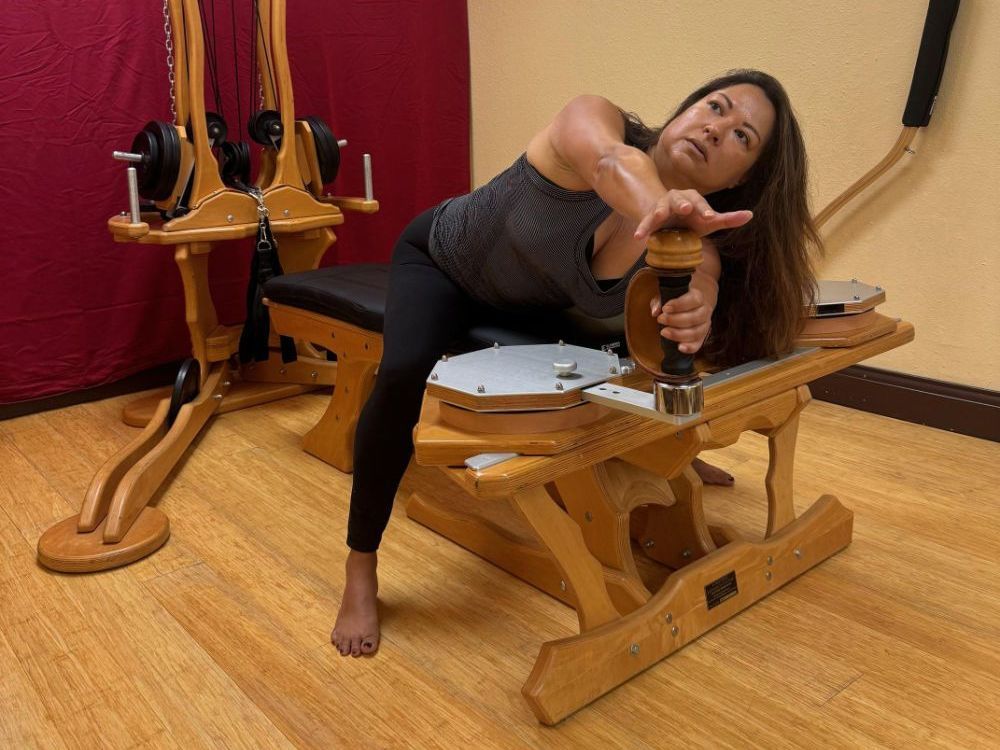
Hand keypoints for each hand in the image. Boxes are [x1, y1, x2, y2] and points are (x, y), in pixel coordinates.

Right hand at [634, 189, 751, 240]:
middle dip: (682, 203)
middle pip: (680, 200)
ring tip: (658, 216)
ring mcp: (661, 207)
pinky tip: (638, 237)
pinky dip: (642, 228)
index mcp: (693, 198)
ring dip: (659, 211)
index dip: (705, 209)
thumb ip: (727, 219)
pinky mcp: (650, 219)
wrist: (669, 222)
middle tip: (685, 208)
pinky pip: (646, 223)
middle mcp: (677, 199)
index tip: (710, 217)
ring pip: (661, 208)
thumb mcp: (709, 221)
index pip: (700, 202)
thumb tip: (750, 215)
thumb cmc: (692, 220)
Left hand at [650, 286, 712, 354]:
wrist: (693, 306)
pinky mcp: (702, 337)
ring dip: (678, 334)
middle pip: (694, 318)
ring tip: (663, 332)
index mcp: (698, 297)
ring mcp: (704, 325)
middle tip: (660, 319)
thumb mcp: (667, 296)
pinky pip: (698, 344)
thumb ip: (660, 301)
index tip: (665, 308)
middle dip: (675, 320)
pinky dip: (689, 347)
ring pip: (696, 332)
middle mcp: (705, 311)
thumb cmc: (677, 301)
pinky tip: (679, 347)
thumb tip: (655, 311)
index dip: (679, 305)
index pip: (693, 300)